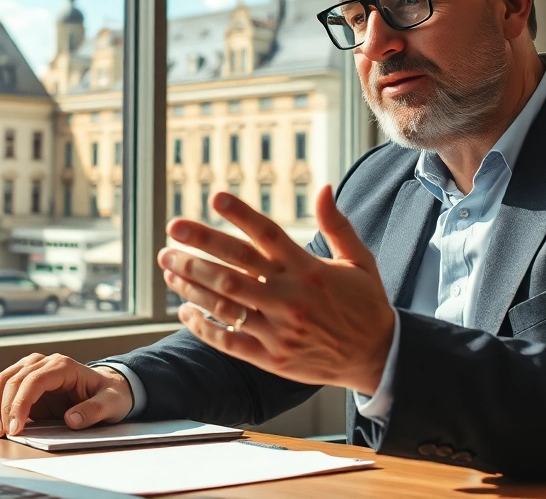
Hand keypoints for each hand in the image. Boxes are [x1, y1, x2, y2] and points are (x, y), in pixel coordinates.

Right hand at [0, 354, 132, 436]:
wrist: (108, 387)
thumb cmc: (110, 393)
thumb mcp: (111, 403)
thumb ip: (94, 410)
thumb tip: (72, 420)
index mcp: (63, 366)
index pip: (34, 380)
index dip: (21, 403)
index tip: (16, 427)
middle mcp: (44, 363)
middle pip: (13, 380)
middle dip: (3, 408)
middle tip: (3, 434)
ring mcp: (31, 370)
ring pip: (2, 381)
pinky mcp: (25, 382)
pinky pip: (3, 389)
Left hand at [159, 185, 394, 395]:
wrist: (378, 357)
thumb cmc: (365, 304)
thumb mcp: (359, 260)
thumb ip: (337, 224)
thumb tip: (323, 187)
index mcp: (309, 270)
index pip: (268, 235)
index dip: (240, 214)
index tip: (214, 197)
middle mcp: (291, 297)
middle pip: (235, 267)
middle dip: (199, 247)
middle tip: (171, 230)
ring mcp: (279, 329)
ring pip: (225, 303)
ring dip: (192, 283)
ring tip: (168, 266)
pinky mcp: (271, 358)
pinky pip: (229, 341)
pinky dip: (203, 326)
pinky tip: (184, 310)